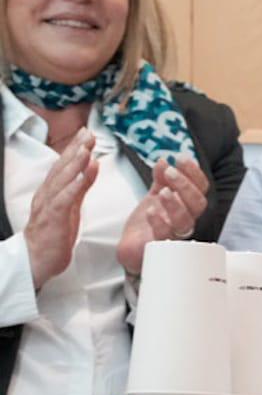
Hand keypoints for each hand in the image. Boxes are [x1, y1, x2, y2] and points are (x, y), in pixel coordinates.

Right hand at [24, 130, 97, 289]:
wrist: (36, 261)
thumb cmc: (54, 236)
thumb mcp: (70, 208)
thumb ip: (79, 188)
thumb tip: (91, 168)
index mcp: (51, 192)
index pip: (64, 166)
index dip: (75, 149)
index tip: (87, 134)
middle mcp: (47, 195)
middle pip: (62, 167)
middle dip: (76, 149)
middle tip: (88, 133)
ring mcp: (48, 206)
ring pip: (62, 179)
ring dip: (75, 162)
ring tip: (87, 148)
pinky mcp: (53, 218)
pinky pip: (65, 198)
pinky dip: (75, 185)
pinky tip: (85, 174)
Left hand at [118, 156, 211, 274]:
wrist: (132, 247)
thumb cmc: (148, 223)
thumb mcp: (154, 195)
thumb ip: (160, 179)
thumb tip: (164, 160)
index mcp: (187, 204)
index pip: (201, 188)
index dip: (194, 173)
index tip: (181, 158)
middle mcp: (186, 219)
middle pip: (198, 203)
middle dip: (185, 185)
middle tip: (170, 172)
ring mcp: (174, 233)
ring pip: (185, 220)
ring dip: (175, 204)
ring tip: (162, 192)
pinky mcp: (159, 245)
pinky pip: (165, 235)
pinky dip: (159, 222)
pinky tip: (150, 211)